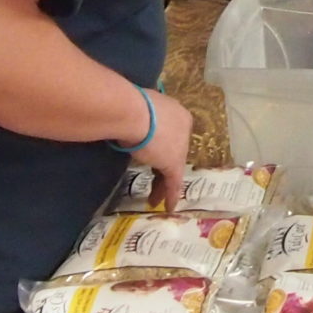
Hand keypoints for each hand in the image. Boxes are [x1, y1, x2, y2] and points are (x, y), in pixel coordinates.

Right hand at [126, 88, 191, 209]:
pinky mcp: (174, 164)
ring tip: (153, 199)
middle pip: (173, 152)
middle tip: (154, 179)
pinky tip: (167, 206)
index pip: (171, 134)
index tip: (153, 155)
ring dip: (161, 185)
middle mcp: (184, 130)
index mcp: (178, 114)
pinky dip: (170, 195)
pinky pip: (173, 183)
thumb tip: (128, 119)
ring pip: (172, 169)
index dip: (162, 147)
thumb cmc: (132, 106)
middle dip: (162, 168)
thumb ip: (141, 117)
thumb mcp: (140, 108)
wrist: (134, 112)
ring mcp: (180, 148)